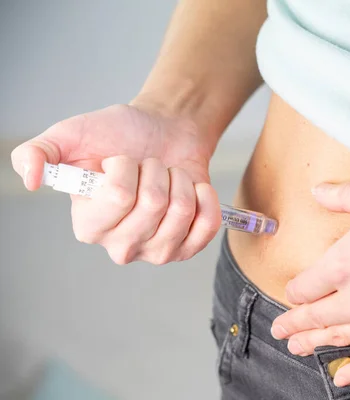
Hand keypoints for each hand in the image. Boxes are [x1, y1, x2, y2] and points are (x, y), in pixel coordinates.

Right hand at [11, 102, 220, 263]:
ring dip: (179, 180)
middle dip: (156, 170)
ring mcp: (157, 251)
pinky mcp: (188, 248)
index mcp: (88, 225)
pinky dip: (205, 197)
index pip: (119, 197)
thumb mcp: (70, 135)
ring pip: (181, 211)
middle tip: (147, 167)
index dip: (126, 167)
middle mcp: (120, 246)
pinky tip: (191, 188)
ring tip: (167, 176)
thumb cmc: (118, 135)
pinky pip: (206, 225)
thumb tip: (28, 179)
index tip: (120, 160)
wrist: (164, 132)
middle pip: (154, 204)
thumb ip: (37, 152)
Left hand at [271, 176, 349, 386]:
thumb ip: (343, 197)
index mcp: (344, 263)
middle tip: (280, 331)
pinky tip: (342, 380)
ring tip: (297, 350)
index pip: (306, 286)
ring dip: (315, 345)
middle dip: (294, 324)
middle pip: (316, 317)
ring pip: (340, 340)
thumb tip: (317, 191)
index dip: (294, 291)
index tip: (292, 293)